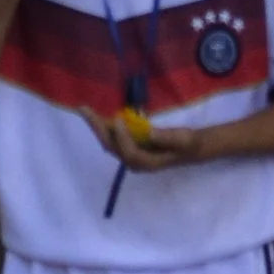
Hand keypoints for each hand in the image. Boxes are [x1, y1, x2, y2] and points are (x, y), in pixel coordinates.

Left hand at [79, 105, 199, 171]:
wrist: (188, 147)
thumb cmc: (186, 144)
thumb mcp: (183, 139)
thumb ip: (167, 137)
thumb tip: (150, 132)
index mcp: (148, 162)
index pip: (130, 153)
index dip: (123, 137)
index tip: (118, 119)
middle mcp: (135, 161)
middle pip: (112, 147)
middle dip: (98, 129)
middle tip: (85, 111)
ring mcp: (130, 154)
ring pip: (109, 142)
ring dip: (97, 126)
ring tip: (85, 111)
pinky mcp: (129, 147)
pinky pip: (112, 137)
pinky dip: (103, 126)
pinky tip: (95, 115)